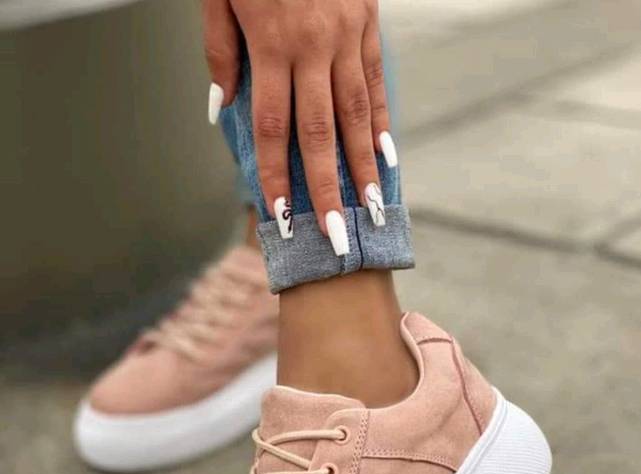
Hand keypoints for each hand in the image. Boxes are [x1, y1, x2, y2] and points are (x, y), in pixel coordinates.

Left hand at [202, 0, 395, 250]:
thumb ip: (222, 51)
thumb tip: (223, 107)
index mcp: (272, 43)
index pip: (272, 128)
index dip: (277, 175)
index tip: (283, 216)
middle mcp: (314, 46)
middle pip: (321, 134)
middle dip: (329, 190)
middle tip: (339, 235)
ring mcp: (347, 36)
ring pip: (358, 114)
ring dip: (365, 168)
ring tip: (375, 207)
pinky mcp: (369, 24)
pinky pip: (376, 81)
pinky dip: (382, 121)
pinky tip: (387, 156)